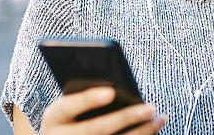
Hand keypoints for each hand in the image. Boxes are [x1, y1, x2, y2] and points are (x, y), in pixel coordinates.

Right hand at [40, 86, 166, 134]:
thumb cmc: (70, 117)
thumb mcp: (69, 107)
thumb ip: (85, 95)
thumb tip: (118, 85)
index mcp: (53, 118)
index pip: (68, 106)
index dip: (88, 99)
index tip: (111, 91)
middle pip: (96, 129)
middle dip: (126, 118)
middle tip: (150, 107)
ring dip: (141, 132)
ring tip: (160, 118)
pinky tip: (154, 129)